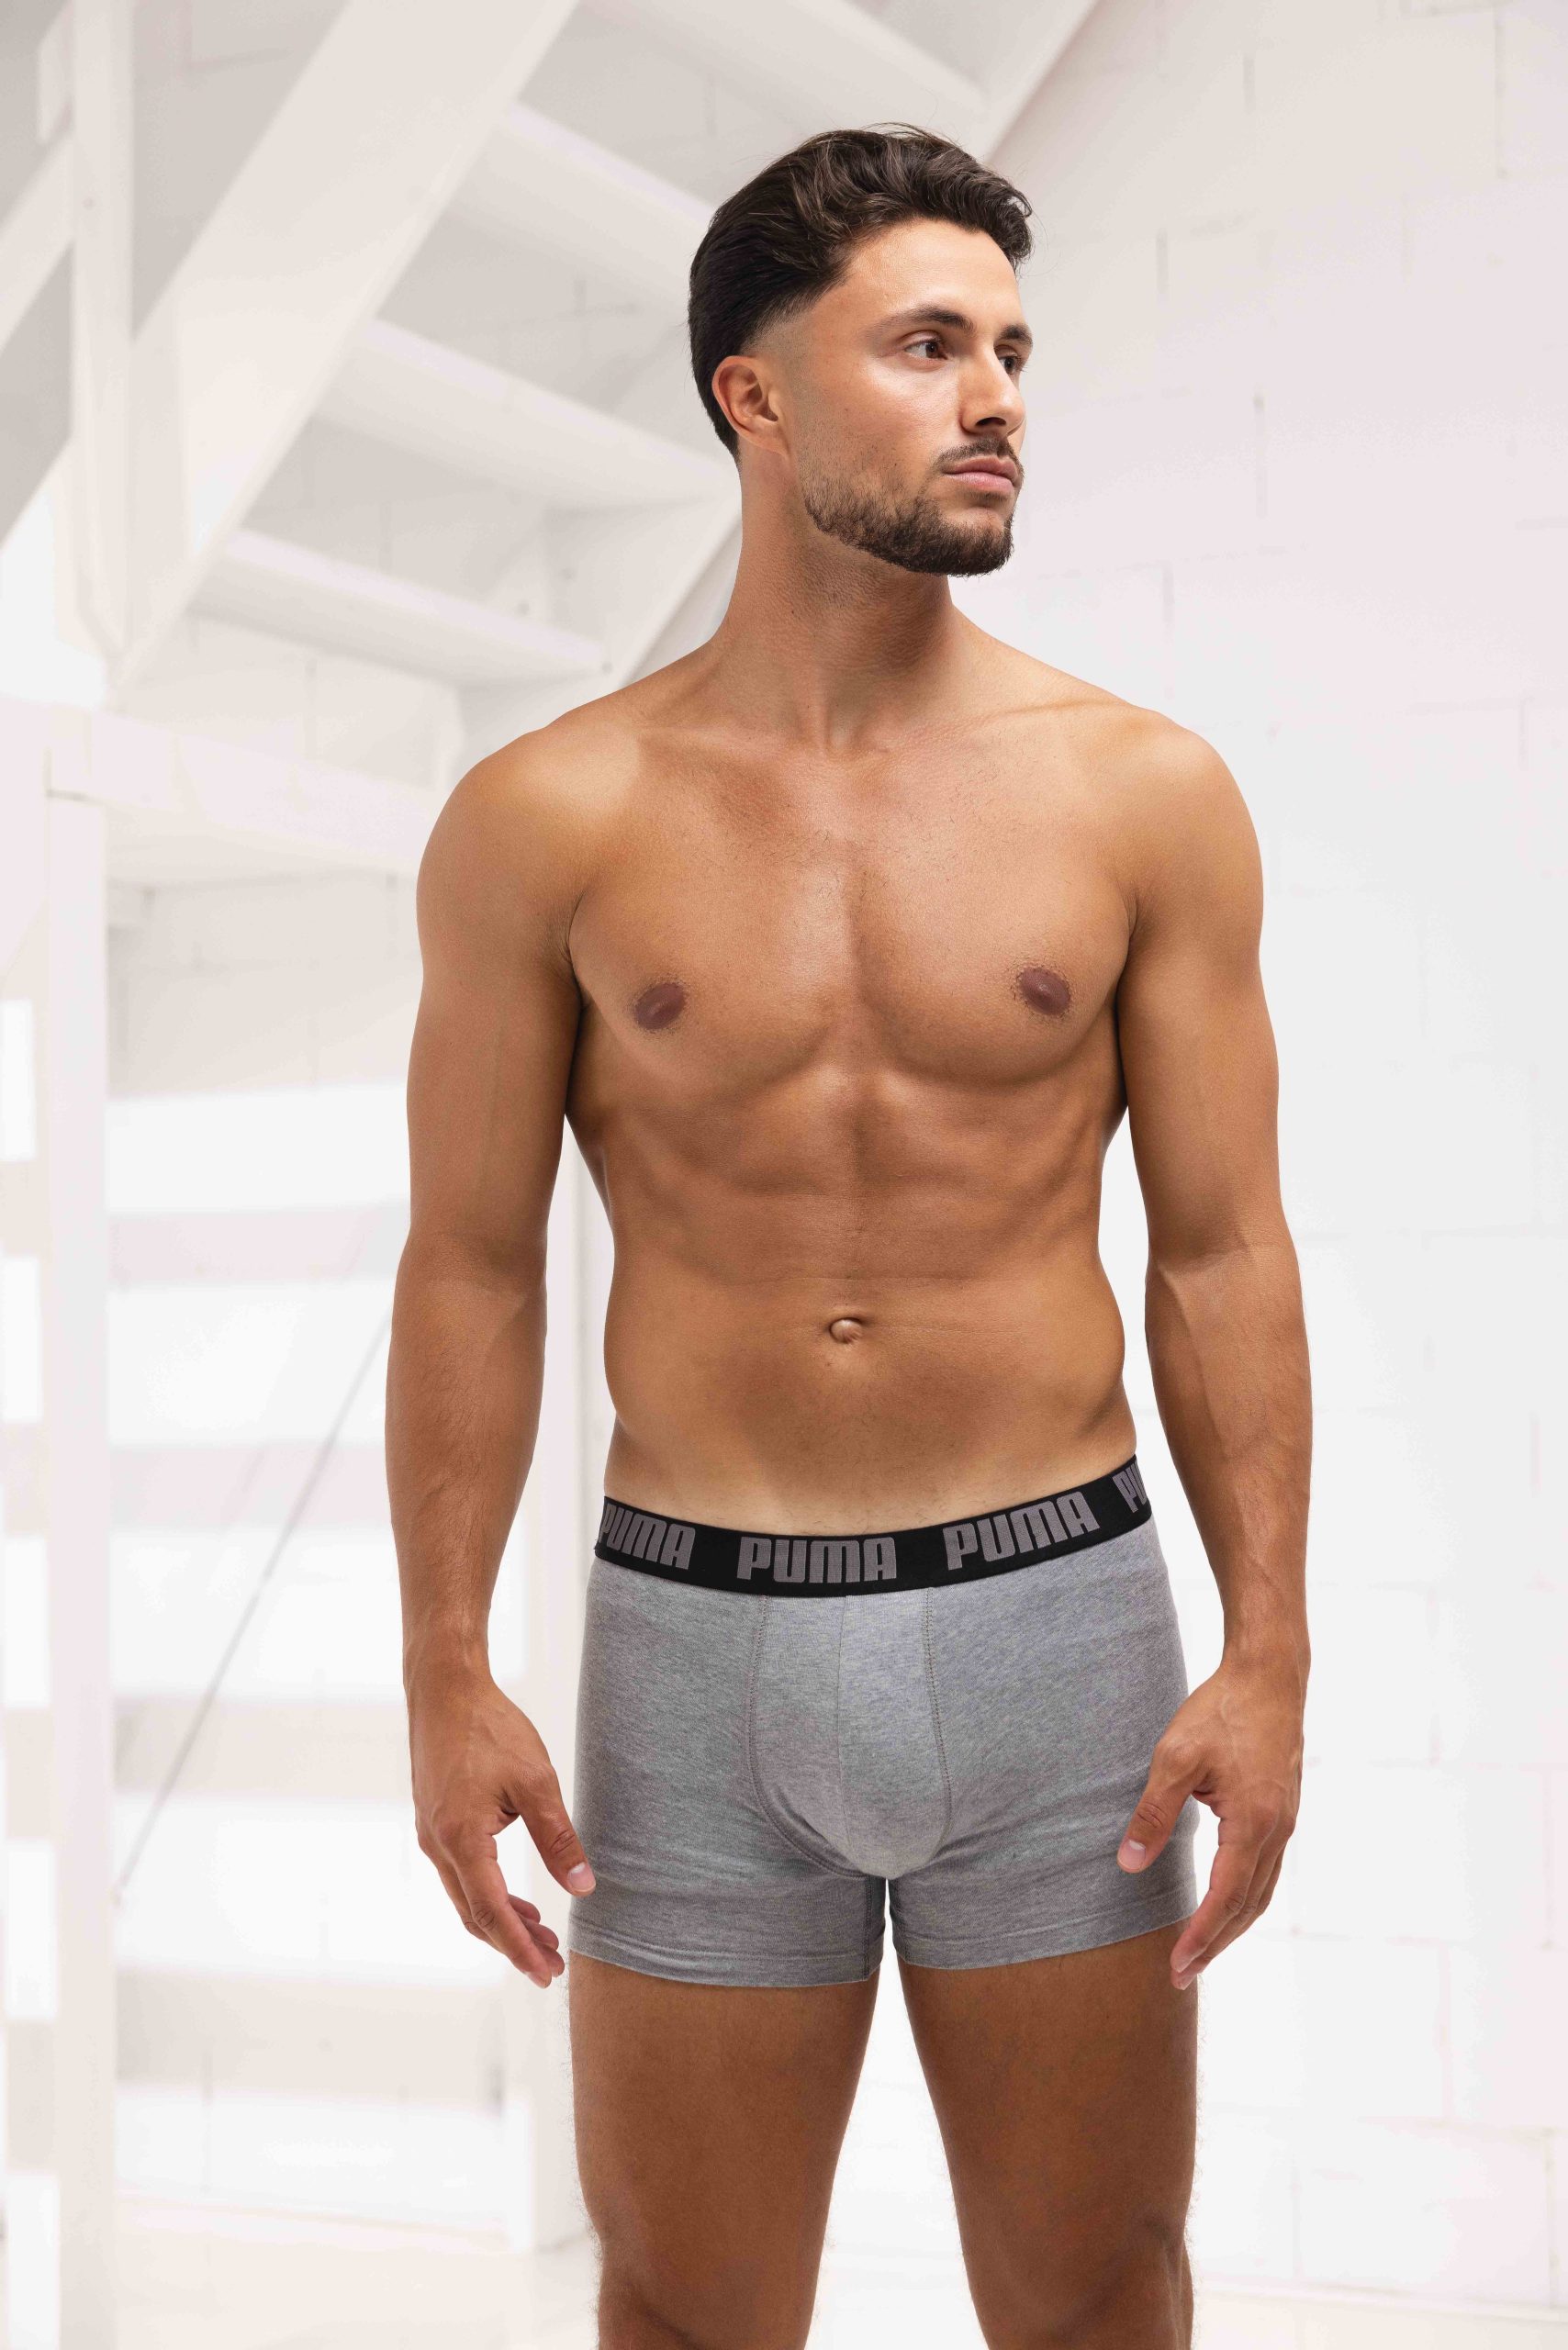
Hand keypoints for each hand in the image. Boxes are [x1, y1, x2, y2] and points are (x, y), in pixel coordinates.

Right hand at [408, 1666, 595, 1988]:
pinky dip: (490, 1896)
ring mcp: (432, 1835)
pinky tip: (517, 1898)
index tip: (547, 1974)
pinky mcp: (434, 1823)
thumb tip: (583, 1887)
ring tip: (544, 1937)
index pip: (492, 1913)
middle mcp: (439, 1845)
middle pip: (476, 1915)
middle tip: (554, 1965)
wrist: (444, 1690)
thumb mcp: (535, 1781)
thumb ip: (558, 1838)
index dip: (520, 1949)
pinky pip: (461, 1876)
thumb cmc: (489, 1727)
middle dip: (515, 1944)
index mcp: (462, 1838)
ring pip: (467, 1898)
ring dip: (504, 1922)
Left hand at [1116, 1650, 1304, 1991]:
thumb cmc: (1221, 1711)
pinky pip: (1265, 1870)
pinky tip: (1225, 1903)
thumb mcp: (1176, 1757)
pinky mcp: (1283, 1812)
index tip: (1175, 1967)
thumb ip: (1153, 1813)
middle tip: (1183, 1975)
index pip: (1225, 1898)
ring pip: (1261, 1892)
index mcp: (1253, 1822)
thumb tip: (1128, 1865)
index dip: (1200, 1936)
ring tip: (1201, 1951)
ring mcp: (1285, 1823)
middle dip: (1216, 1944)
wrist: (1270, 1676)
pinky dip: (1244, 1898)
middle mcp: (1278, 1831)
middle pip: (1248, 1906)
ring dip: (1232, 1926)